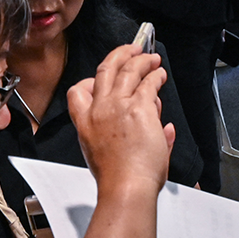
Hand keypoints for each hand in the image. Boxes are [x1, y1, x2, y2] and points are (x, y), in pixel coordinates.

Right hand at [68, 44, 172, 199]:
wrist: (126, 187)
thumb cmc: (118, 179)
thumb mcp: (108, 156)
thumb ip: (128, 137)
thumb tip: (161, 127)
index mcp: (86, 123)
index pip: (77, 92)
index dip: (88, 81)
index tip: (99, 79)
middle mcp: (99, 110)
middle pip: (105, 70)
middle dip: (119, 55)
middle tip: (130, 49)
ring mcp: (119, 105)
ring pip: (129, 70)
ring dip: (142, 60)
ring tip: (152, 58)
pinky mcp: (139, 106)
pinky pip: (149, 82)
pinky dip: (156, 74)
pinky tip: (160, 74)